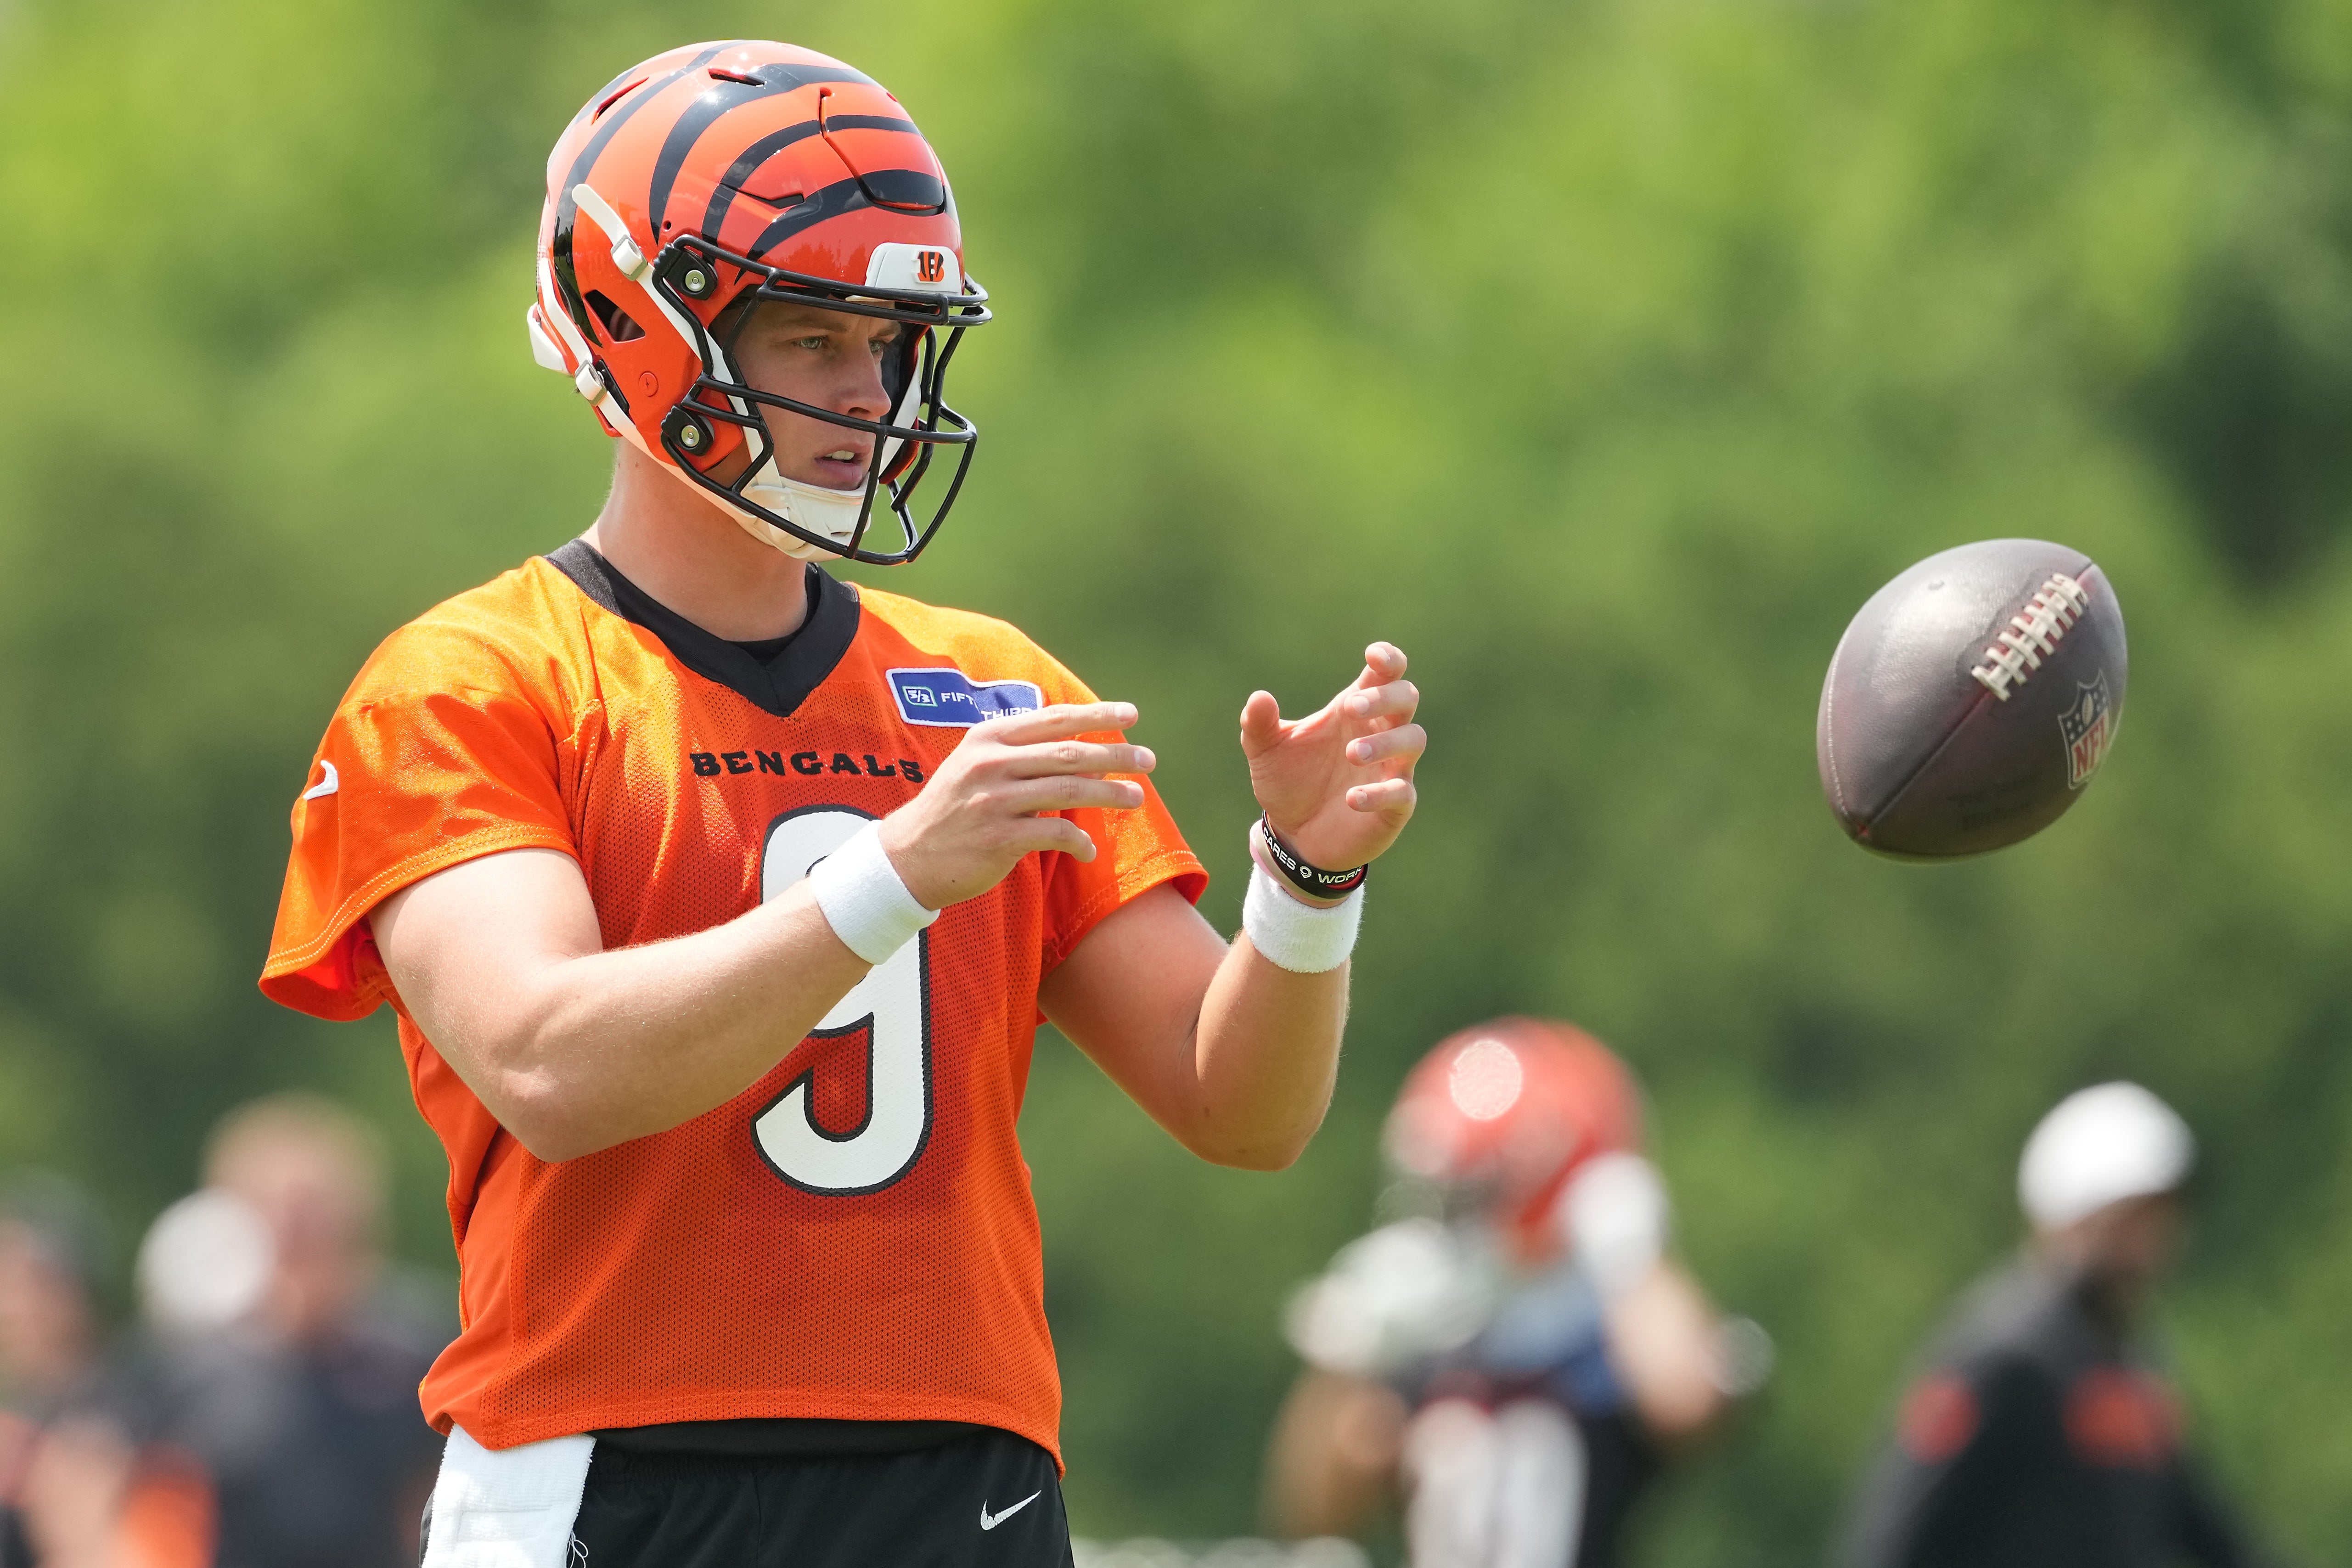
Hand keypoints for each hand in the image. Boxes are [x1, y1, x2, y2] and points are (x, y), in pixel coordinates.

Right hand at [879, 702, 1153, 908]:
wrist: (907, 856)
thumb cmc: (954, 809)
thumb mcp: (979, 766)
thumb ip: (1024, 753)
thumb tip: (1086, 752)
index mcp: (988, 737)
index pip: (1054, 719)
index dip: (1096, 714)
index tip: (1131, 714)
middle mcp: (990, 762)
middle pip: (1068, 752)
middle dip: (1114, 754)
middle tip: (1148, 759)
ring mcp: (994, 800)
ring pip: (1068, 790)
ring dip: (1108, 794)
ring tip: (1137, 798)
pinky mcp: (998, 838)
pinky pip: (1054, 835)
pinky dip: (1079, 842)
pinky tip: (1090, 851)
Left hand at [1241, 643, 1422, 873]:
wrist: (1294, 835)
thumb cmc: (1288, 782)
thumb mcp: (1266, 751)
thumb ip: (1259, 724)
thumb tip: (1259, 697)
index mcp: (1353, 710)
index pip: (1386, 674)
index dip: (1388, 659)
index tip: (1373, 656)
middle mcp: (1379, 732)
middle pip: (1407, 697)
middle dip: (1385, 696)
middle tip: (1350, 708)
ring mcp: (1391, 768)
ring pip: (1413, 739)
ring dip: (1386, 741)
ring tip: (1351, 754)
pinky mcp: (1395, 806)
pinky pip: (1402, 793)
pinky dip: (1380, 793)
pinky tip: (1351, 799)